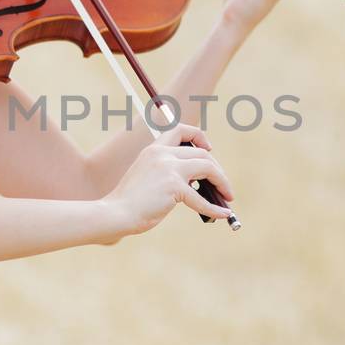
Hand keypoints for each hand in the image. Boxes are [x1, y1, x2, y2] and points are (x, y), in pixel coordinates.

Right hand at [99, 123, 234, 239]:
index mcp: (154, 149)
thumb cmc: (130, 201)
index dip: (199, 137)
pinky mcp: (174, 187)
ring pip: (208, 168)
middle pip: (202, 153)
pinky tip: (222, 214)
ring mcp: (169, 169)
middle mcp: (162, 154)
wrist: (116, 213)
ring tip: (228, 196)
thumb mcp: (147, 177)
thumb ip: (167, 172)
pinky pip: (201, 199)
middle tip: (222, 185)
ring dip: (222, 182)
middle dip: (217, 170)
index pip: (181, 130)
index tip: (209, 149)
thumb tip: (197, 181)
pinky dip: (214, 208)